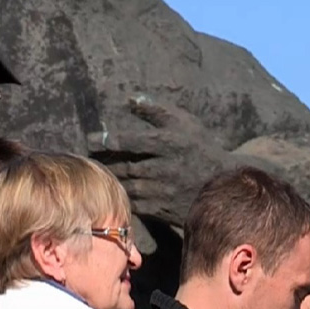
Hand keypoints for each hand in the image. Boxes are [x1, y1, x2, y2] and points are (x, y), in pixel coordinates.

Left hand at [87, 95, 232, 225]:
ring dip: (111, 180)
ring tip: (93, 174)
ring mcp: (164, 190)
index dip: (108, 140)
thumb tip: (130, 98)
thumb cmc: (199, 146)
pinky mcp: (164, 209)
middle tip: (86, 158)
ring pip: (129, 186)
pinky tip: (111, 191)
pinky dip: (122, 197)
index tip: (91, 139)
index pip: (131, 141)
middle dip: (104, 162)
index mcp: (168, 143)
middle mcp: (164, 167)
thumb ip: (156, 110)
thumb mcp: (183, 122)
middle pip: (126, 165)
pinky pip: (136, 204)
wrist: (223, 182)